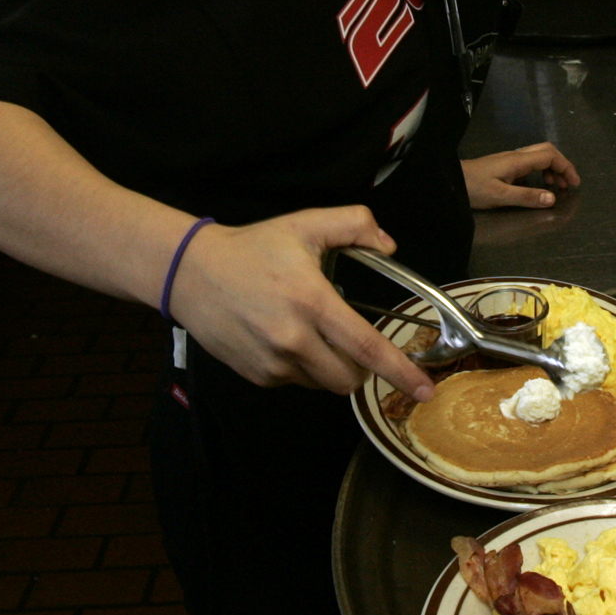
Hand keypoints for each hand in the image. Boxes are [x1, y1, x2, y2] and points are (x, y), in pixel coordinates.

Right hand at [163, 205, 435, 400]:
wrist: (190, 273)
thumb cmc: (252, 249)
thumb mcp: (305, 225)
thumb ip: (355, 224)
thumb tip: (389, 246)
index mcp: (312, 302)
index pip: (366, 346)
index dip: (400, 371)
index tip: (425, 390)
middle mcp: (292, 338)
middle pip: (348, 378)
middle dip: (361, 367)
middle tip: (351, 341)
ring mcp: (272, 361)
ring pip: (323, 384)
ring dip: (330, 367)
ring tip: (310, 333)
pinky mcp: (256, 375)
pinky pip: (295, 382)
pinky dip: (301, 367)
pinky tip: (283, 338)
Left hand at [462, 142, 580, 210]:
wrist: (451, 181)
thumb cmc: (473, 188)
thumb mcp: (500, 196)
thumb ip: (527, 197)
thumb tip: (552, 198)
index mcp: (518, 160)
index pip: (550, 156)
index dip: (566, 167)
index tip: (574, 184)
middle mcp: (516, 156)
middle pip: (546, 151)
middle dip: (561, 166)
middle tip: (568, 185)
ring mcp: (509, 160)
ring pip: (538, 157)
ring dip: (551, 169)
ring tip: (556, 188)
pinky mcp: (504, 167)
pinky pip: (529, 165)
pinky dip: (539, 173)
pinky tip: (536, 188)